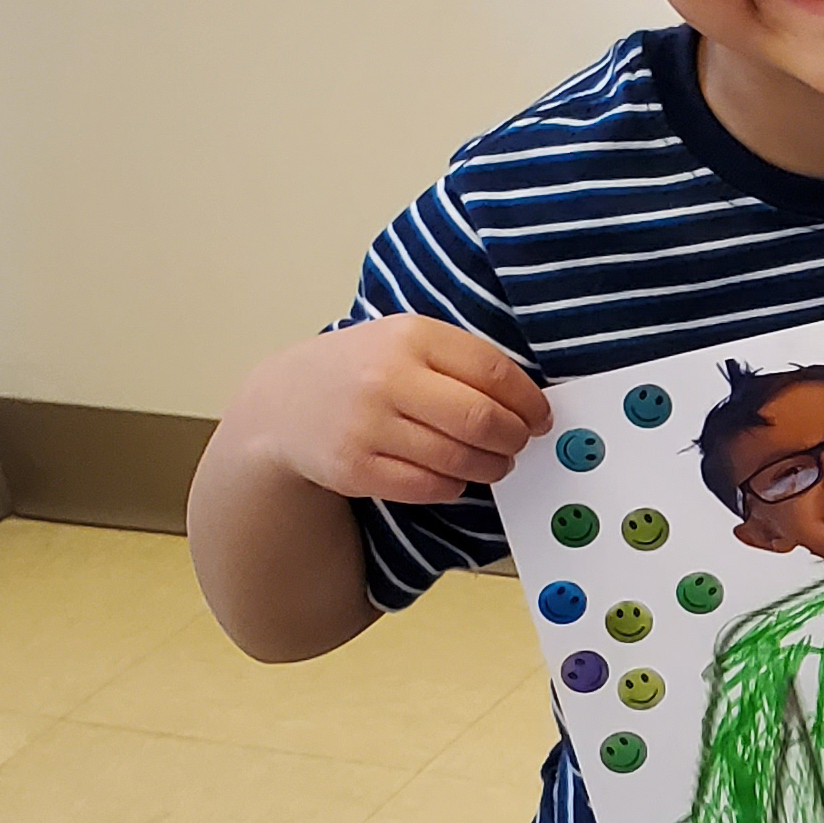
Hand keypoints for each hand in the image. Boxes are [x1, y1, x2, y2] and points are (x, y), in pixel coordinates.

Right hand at [225, 316, 548, 503]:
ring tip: (494, 463)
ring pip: (459, 459)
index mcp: (410, 335)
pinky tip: (453, 475)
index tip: (541, 416)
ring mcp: (367, 425)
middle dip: (514, 438)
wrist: (282, 403)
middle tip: (519, 443)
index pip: (493, 372)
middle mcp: (387, 378)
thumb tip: (528, 400)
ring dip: (491, 467)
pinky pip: (429, 487)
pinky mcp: (355, 468)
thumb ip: (459, 361)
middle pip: (482, 420)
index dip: (529, 401)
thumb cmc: (359, 371)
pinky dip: (453, 486)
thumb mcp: (404, 341)